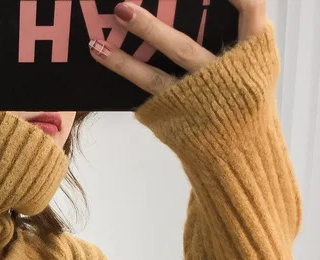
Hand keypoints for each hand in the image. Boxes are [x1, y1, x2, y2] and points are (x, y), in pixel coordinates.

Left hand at [88, 0, 267, 96]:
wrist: (240, 151)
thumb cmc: (244, 97)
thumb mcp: (256, 62)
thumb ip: (241, 33)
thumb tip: (211, 1)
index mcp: (253, 54)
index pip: (250, 10)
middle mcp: (221, 77)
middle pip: (182, 49)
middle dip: (150, 29)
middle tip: (123, 8)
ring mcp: (195, 100)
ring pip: (155, 76)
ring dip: (124, 59)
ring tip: (97, 43)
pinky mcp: (175, 114)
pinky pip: (146, 92)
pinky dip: (125, 70)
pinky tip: (102, 55)